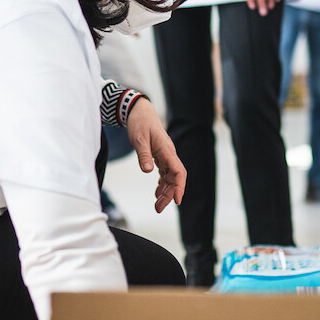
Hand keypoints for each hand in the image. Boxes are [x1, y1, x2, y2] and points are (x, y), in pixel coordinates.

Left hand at [125, 97, 186, 212]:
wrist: (139, 111)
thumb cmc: (140, 123)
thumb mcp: (139, 139)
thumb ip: (143, 155)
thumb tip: (147, 171)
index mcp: (167, 150)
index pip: (179, 171)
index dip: (179, 187)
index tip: (177, 200)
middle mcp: (169, 154)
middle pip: (174, 178)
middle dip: (169, 194)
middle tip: (158, 208)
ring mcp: (165, 155)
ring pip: (170, 177)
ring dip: (165, 191)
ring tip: (157, 205)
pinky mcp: (160, 156)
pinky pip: (164, 173)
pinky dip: (161, 183)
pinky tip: (156, 192)